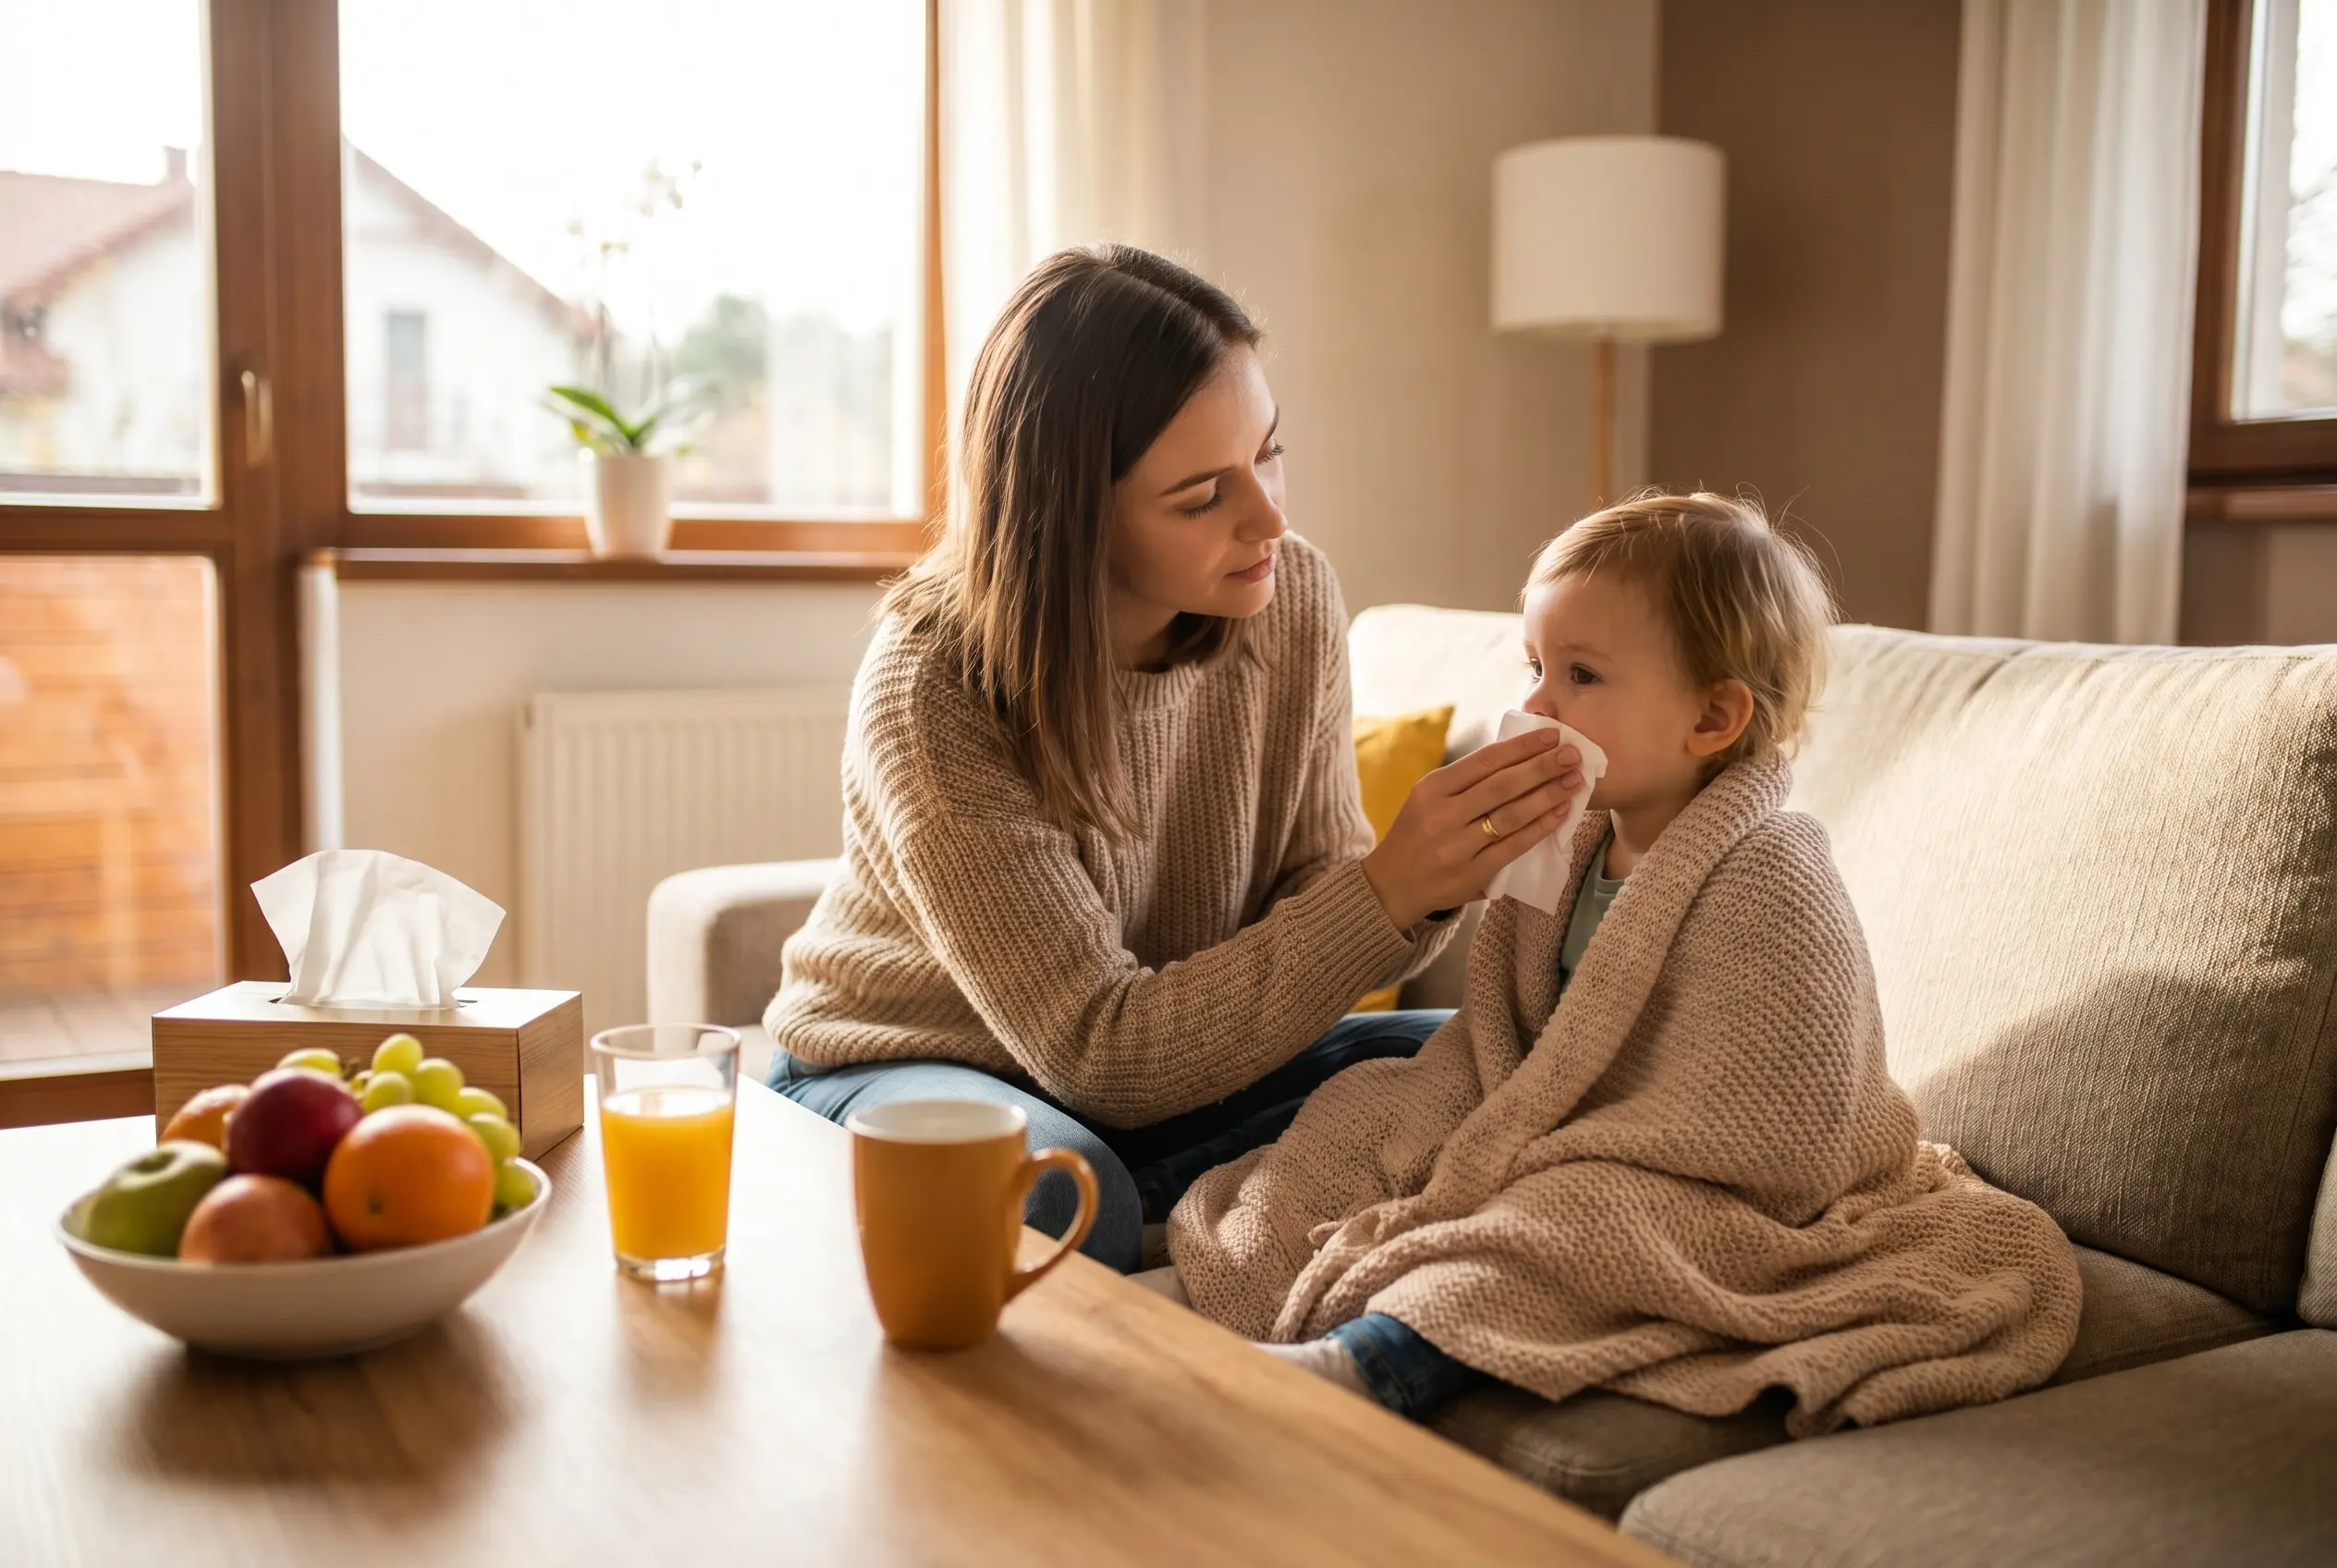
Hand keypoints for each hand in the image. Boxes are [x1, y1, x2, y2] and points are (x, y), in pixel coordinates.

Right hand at [1361, 729, 1585, 928]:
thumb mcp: (1427, 798)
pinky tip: (1560, 813)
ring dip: (1548, 795)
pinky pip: (1514, 846)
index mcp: (1432, 789)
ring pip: (1512, 815)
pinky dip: (1540, 827)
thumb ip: (1465, 781)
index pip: (1484, 761)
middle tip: (1572, 754)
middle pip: (1502, 786)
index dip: (1521, 747)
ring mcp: (1458, 846)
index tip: (1551, 735)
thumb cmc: (1416, 834)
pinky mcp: (1473, 873)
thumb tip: (1519, 756)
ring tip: (1574, 781)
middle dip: (1542, 767)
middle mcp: (1442, 815)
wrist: (1392, 884)